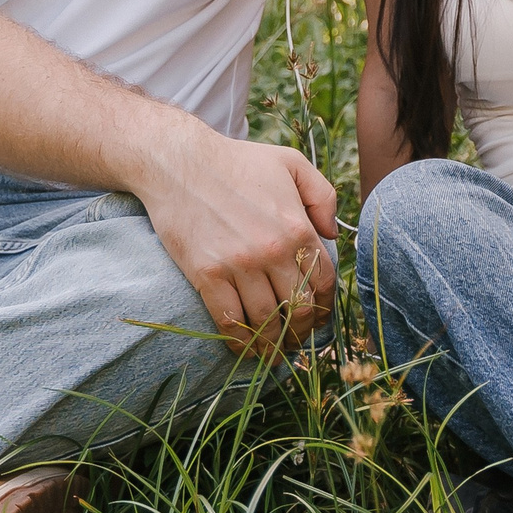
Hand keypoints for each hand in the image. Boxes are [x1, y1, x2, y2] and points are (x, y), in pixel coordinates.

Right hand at [136, 124, 337, 358]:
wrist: (180, 163)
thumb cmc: (237, 162)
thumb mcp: (291, 163)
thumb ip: (323, 196)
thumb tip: (333, 234)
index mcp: (297, 227)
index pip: (324, 283)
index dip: (324, 306)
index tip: (317, 316)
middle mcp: (272, 251)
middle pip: (299, 310)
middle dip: (301, 332)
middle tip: (295, 339)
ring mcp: (239, 265)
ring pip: (266, 322)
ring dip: (272, 343)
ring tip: (272, 350)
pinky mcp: (207, 275)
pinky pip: (229, 321)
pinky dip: (240, 342)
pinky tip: (244, 348)